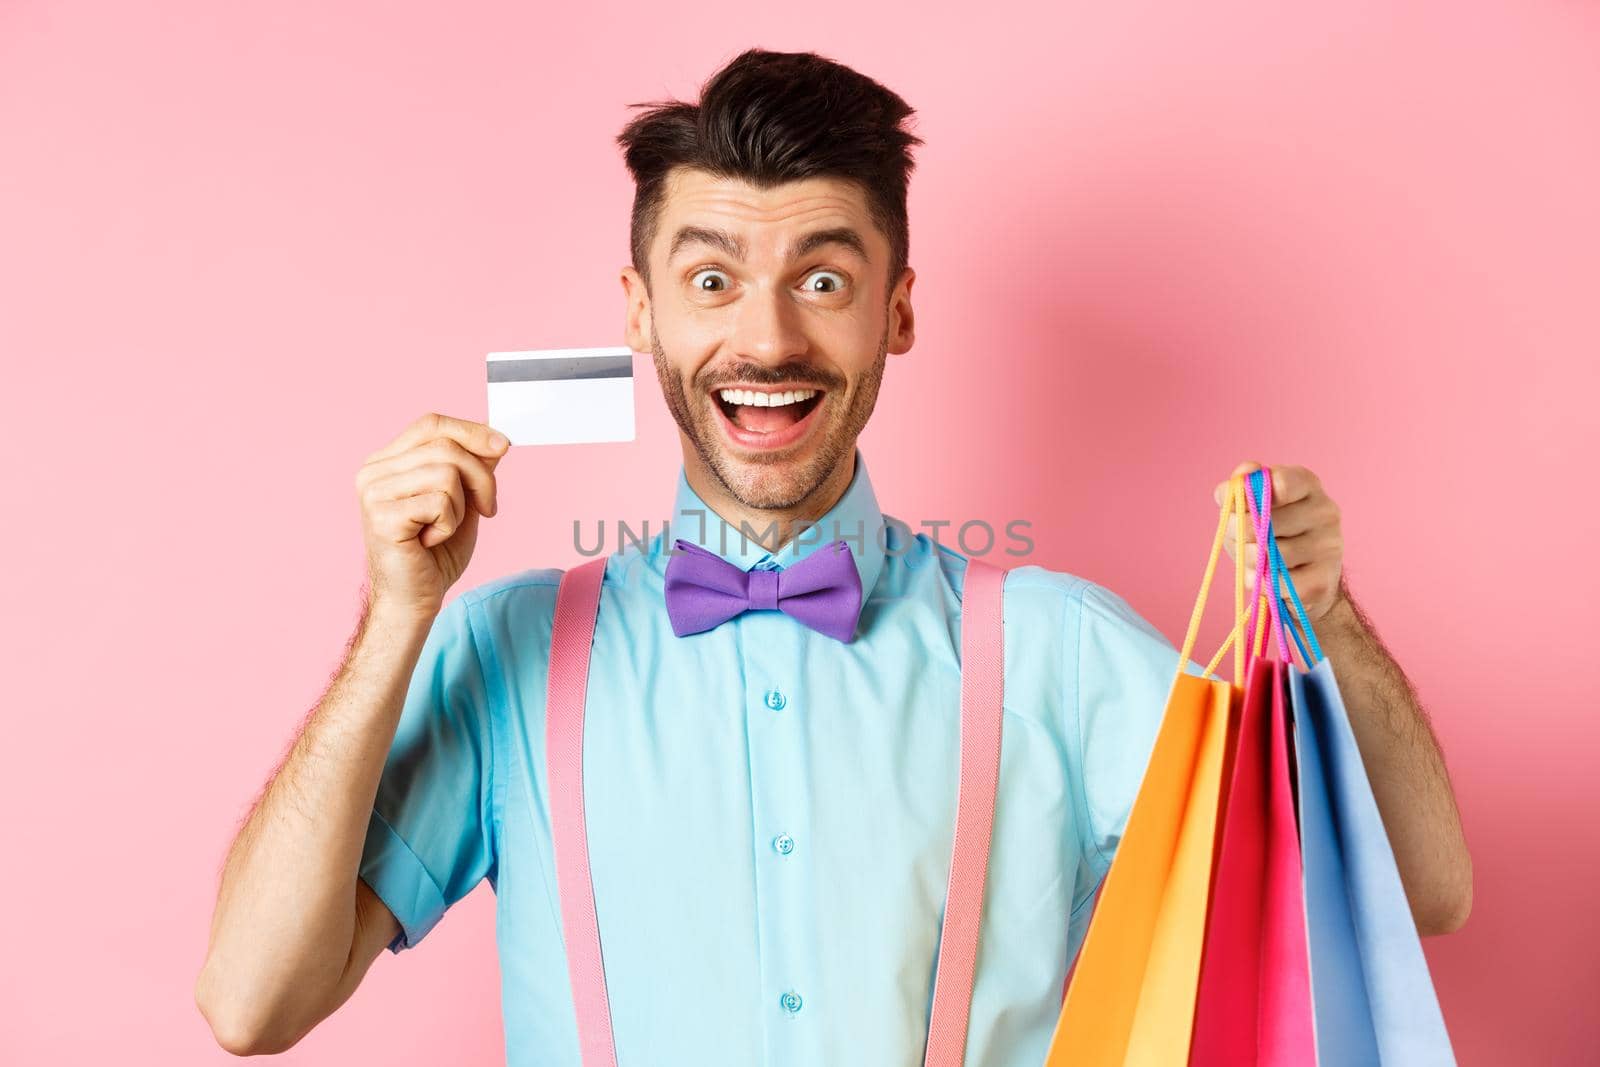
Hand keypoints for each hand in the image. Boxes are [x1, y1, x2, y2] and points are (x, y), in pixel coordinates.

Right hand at [356, 412, 509, 620]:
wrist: (414, 600)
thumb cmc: (435, 554)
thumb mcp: (463, 501)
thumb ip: (473, 468)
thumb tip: (496, 439)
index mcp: (387, 461)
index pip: (432, 424)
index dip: (471, 431)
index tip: (504, 446)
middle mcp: (373, 471)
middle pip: (446, 446)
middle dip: (481, 477)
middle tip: (488, 508)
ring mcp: (373, 492)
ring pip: (446, 473)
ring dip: (461, 507)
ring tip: (443, 529)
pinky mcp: (382, 516)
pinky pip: (439, 503)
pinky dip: (448, 525)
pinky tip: (429, 541)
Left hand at [1212, 461, 1345, 622]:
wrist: (1303, 578)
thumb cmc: (1270, 533)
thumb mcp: (1251, 506)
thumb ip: (1241, 489)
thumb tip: (1232, 483)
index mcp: (1307, 485)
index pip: (1280, 483)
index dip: (1250, 496)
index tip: (1239, 507)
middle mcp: (1325, 511)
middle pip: (1264, 522)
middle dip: (1239, 532)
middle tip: (1238, 537)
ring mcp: (1328, 546)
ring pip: (1269, 555)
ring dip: (1248, 559)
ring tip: (1252, 558)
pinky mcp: (1322, 580)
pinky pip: (1275, 582)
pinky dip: (1259, 582)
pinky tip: (1262, 577)